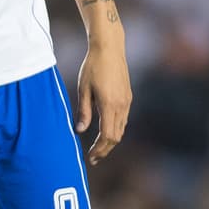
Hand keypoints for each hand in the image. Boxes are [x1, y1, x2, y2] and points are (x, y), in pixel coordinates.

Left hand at [77, 32, 131, 164]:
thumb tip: (80, 131)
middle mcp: (122, 106)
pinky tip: (105, 131)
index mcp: (109, 105)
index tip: (91, 157)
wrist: (109, 49)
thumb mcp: (83, 89)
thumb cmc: (92, 67)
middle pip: (116, 136)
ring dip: (111, 141)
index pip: (108, 136)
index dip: (100, 149)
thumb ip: (84, 111)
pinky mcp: (128, 97)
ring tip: (98, 148)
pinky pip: (123, 119)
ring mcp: (127, 102)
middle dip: (105, 149)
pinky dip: (115, 129)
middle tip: (93, 158)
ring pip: (121, 129)